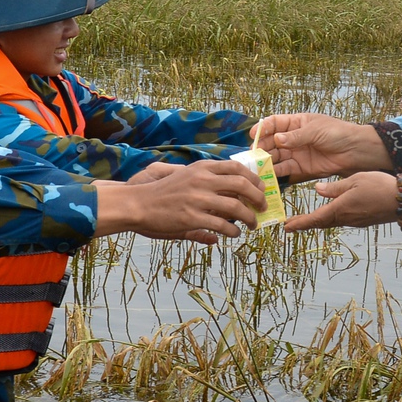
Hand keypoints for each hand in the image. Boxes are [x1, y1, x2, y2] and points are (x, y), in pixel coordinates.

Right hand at [95, 161, 264, 242]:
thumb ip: (208, 182)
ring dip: (249, 218)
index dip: (254, 178)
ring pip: (236, 207)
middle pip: (242, 185)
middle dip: (258, 197)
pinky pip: (222, 225)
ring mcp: (198, 199)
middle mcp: (202, 180)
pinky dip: (233, 231)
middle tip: (263, 207)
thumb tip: (230, 189)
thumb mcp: (186, 178)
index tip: (261, 188)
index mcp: (202, 168)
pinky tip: (234, 234)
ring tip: (252, 224)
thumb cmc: (162, 193)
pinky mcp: (192, 218)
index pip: (237, 167)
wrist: (138, 203)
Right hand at [253, 113, 388, 181]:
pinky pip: (285, 170)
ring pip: (276, 157)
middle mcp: (293, 138)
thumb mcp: (316, 130)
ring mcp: (297, 153)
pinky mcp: (301, 168)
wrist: (356, 151)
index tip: (252, 134)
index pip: (274, 123)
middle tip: (252, 154)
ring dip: (266, 161)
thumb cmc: (338, 133)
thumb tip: (277, 139)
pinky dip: (276, 172)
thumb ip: (296, 137)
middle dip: (261, 147)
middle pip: (271, 142)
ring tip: (257, 166)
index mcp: (296, 123)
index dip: (262, 128)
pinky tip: (268, 174)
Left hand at [280, 171, 401, 232]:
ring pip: (331, 222)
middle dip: (305, 224)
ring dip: (317, 221)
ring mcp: (356, 221)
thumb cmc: (380, 187)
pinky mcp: (364, 220)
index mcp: (340, 209)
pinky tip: (331, 212)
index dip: (299, 223)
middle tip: (290, 225)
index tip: (285, 227)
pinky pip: (342, 220)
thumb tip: (318, 190)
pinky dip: (331, 218)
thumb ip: (335, 188)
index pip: (314, 219)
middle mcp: (346, 219)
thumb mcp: (354, 181)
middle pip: (321, 223)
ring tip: (306, 219)